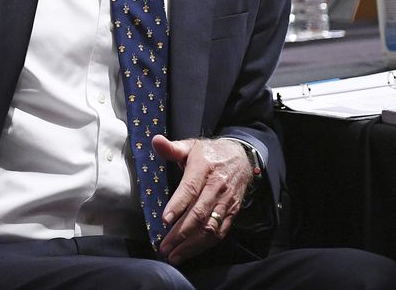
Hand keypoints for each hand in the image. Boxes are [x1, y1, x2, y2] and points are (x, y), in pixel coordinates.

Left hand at [154, 134, 252, 265]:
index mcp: (203, 169)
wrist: (241, 157)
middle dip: (180, 233)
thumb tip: (155, 140)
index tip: (165, 220)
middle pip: (199, 213)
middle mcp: (217, 188)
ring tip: (174, 255)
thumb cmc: (209, 153)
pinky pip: (220, 232)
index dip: (178, 205)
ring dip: (192, 244)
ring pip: (210, 227)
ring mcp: (226, 202)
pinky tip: (191, 251)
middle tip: (164, 246)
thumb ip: (172, 147)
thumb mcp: (190, 146)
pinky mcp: (232, 212)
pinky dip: (206, 244)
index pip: (190, 189)